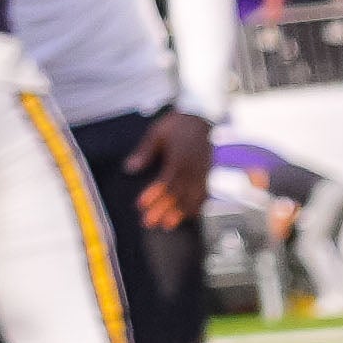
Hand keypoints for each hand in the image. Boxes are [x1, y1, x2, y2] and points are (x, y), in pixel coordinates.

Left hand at [136, 107, 214, 227]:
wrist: (208, 117)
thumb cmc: (180, 125)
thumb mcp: (158, 133)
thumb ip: (144, 152)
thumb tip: (129, 169)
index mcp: (179, 159)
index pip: (164, 183)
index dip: (153, 195)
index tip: (140, 206)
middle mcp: (194, 170)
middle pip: (177, 195)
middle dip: (162, 210)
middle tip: (148, 223)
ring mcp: (205, 175)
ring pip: (191, 199)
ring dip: (178, 213)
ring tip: (165, 225)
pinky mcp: (212, 177)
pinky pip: (204, 197)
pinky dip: (195, 208)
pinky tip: (186, 216)